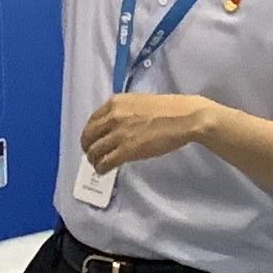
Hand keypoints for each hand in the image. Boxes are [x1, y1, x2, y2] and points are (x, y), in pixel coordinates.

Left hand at [78, 93, 219, 173]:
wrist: (185, 118)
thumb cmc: (168, 109)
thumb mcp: (139, 102)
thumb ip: (123, 112)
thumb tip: (115, 126)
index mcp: (115, 103)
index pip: (91, 120)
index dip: (90, 134)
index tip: (93, 141)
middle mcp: (113, 116)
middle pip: (88, 136)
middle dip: (87, 148)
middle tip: (93, 155)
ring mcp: (119, 134)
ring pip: (94, 151)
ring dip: (94, 160)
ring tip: (99, 165)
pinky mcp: (127, 150)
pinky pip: (105, 162)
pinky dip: (101, 168)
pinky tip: (105, 170)